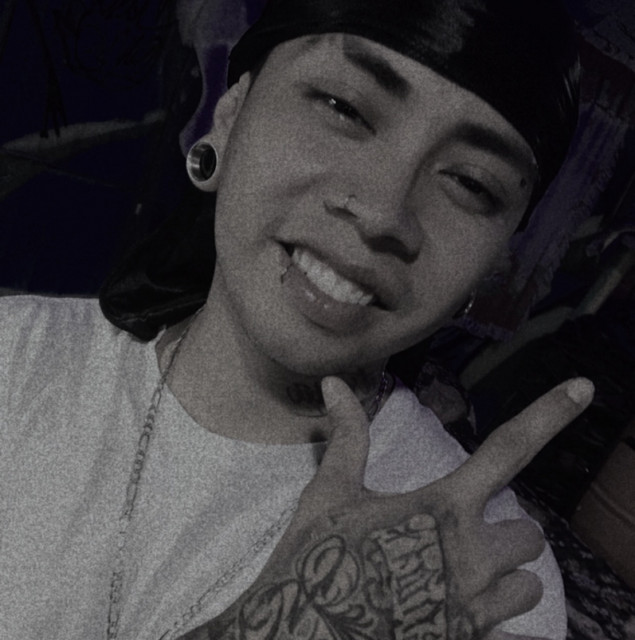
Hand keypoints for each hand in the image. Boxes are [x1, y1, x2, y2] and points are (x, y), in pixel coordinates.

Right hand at [182, 376, 593, 639]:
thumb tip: (334, 383)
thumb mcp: (331, 492)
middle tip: (459, 535)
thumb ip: (348, 435)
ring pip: (528, 585)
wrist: (303, 630)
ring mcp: (476, 606)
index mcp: (444, 506)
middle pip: (528, 534)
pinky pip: (514, 634)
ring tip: (459, 575)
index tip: (583, 388)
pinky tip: (459, 614)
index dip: (548, 414)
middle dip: (502, 532)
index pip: (507, 449)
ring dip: (504, 576)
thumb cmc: (319, 558)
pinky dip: (497, 623)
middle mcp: (473, 555)